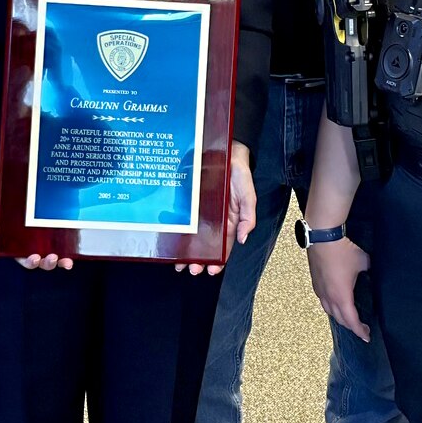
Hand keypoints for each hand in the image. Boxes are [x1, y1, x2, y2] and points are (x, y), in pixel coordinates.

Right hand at [0, 176, 71, 269]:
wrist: (24, 166)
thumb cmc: (5, 186)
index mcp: (15, 238)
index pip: (21, 256)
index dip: (28, 262)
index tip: (34, 257)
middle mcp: (33, 238)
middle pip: (41, 259)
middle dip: (46, 264)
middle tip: (51, 257)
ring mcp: (49, 232)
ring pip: (56, 253)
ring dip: (61, 261)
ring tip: (65, 260)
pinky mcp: (62, 222)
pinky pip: (69, 240)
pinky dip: (72, 249)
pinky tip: (75, 251)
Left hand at [178, 143, 253, 275]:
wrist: (226, 152)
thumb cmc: (240, 174)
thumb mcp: (248, 196)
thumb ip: (248, 218)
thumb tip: (243, 239)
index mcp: (230, 222)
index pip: (224, 246)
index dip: (219, 260)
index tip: (212, 270)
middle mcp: (214, 220)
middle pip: (206, 245)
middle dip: (199, 260)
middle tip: (192, 269)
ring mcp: (201, 213)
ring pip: (192, 237)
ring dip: (186, 251)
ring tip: (180, 263)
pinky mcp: (189, 203)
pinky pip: (183, 220)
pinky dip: (177, 232)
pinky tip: (172, 242)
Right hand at [307, 237, 370, 340]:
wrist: (322, 235)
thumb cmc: (343, 250)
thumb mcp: (363, 262)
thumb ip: (369, 271)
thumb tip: (371, 273)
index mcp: (342, 296)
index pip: (352, 321)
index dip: (360, 331)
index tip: (367, 336)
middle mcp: (328, 297)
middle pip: (340, 319)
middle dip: (351, 326)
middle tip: (362, 328)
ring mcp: (320, 290)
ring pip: (329, 311)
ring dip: (340, 317)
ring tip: (349, 317)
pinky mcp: (315, 282)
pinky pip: (323, 301)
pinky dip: (331, 307)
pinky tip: (336, 302)